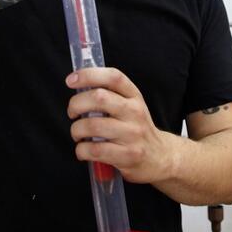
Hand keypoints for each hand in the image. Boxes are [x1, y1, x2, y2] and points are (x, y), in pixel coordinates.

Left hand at [66, 67, 173, 183]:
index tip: (71, 80)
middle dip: (76, 104)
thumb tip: (78, 87)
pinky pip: (94, 149)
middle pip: (99, 98)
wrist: (160, 157)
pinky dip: (81, 150)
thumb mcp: (131, 105)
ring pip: (92, 125)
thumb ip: (110, 94)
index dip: (89, 75)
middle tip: (72, 112)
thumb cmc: (136, 129)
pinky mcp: (127, 155)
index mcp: (134, 96)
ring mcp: (132, 134)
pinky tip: (83, 150)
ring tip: (77, 133)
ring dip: (76, 129)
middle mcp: (135, 112)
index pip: (113, 77)